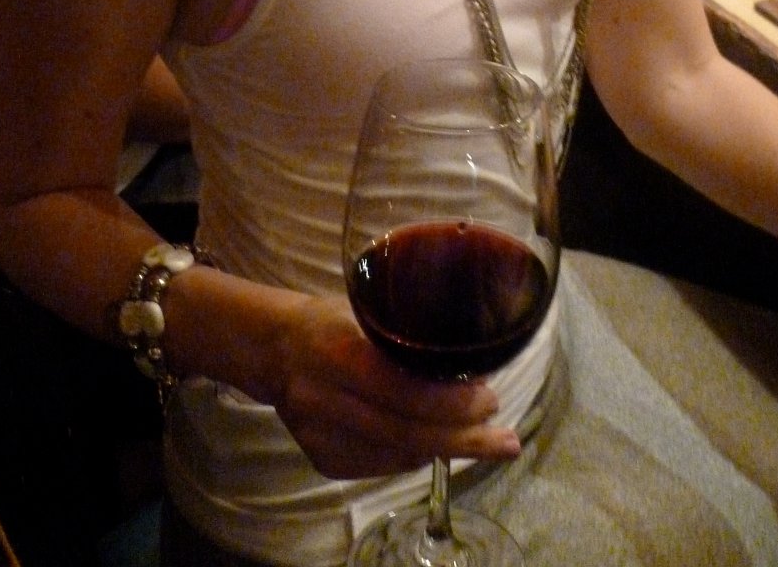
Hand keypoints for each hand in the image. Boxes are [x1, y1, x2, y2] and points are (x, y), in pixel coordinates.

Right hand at [267, 294, 520, 478]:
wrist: (272, 349)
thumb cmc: (330, 319)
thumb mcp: (367, 313)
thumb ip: (406, 339)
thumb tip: (470, 364)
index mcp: (338, 353)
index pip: (403, 392)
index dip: (451, 403)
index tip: (490, 400)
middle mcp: (327, 400)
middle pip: (407, 433)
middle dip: (464, 439)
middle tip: (505, 440)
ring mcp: (322, 437)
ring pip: (399, 455)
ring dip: (446, 448)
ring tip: (483, 440)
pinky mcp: (323, 460)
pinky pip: (382, 464)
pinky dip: (415, 452)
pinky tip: (435, 439)